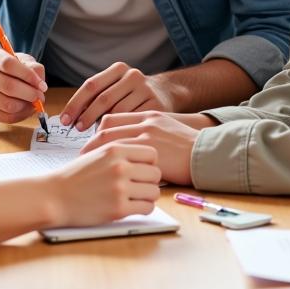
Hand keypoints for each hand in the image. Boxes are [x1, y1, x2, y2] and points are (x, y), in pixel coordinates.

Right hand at [0, 47, 47, 122]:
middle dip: (30, 94)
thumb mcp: (21, 60)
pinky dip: (21, 115)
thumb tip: (40, 84)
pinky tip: (26, 109)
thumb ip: (33, 67)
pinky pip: (6, 117)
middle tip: (41, 96)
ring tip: (34, 103)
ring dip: (26, 106)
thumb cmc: (8, 69)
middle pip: (9, 87)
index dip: (28, 76)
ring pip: (8, 105)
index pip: (9, 64)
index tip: (42, 85)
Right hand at [49, 142, 160, 227]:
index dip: (150, 162)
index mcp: (115, 149)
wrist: (55, 196)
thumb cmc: (76, 175)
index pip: (152, 153)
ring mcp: (120, 188)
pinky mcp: (118, 209)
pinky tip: (133, 207)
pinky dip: (143, 209)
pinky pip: (147, 208)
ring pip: (154, 192)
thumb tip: (144, 153)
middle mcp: (120, 167)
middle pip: (156, 173)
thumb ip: (119, 150)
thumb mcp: (96, 152)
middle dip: (150, 180)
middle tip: (140, 185)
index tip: (142, 169)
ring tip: (137, 197)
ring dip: (148, 196)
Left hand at [61, 63, 173, 129]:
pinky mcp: (156, 105)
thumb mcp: (117, 87)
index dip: (76, 103)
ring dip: (102, 126)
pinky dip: (120, 131)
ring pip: (118, 112)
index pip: (91, 85)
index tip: (65, 119)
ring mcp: (146, 90)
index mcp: (119, 69)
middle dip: (86, 116)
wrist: (167, 93)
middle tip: (76, 130)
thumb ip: (98, 97)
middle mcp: (133, 76)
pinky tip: (113, 138)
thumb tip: (71, 116)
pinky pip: (132, 121)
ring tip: (93, 137)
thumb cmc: (132, 94)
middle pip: (103, 98)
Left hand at [82, 112, 216, 185]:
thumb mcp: (167, 132)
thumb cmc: (188, 148)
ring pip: (111, 140)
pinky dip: (109, 163)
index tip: (89, 142)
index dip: (97, 130)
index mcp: (149, 115)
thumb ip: (147, 134)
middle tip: (81, 154)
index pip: (114, 117)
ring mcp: (148, 135)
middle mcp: (146, 121)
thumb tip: (127, 147)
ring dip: (95, 152)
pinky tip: (103, 173)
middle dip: (91, 141)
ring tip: (86, 164)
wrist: (208, 153)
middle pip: (107, 126)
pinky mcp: (151, 151)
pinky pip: (123, 155)